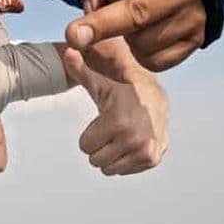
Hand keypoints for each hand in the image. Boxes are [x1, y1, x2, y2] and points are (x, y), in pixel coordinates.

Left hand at [62, 41, 168, 175]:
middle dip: (98, 146)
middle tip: (109, 130)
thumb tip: (67, 51)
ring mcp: (144, 152)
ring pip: (108, 169)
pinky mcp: (152, 160)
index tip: (100, 122)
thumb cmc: (122, 92)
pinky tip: (129, 143)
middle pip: (94, 160)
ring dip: (109, 155)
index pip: (84, 146)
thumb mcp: (100, 83)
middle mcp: (133, 139)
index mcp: (117, 122)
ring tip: (119, 136)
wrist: (157, 100)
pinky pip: (124, 171)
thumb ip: (80, 70)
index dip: (89, 134)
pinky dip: (123, 161)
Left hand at [65, 0, 204, 70]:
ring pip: (143, 41)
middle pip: (135, 14)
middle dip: (101, 27)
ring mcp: (193, 17)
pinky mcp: (194, 41)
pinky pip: (156, 61)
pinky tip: (144, 38)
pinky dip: (140, 55)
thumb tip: (90, 12)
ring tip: (132, 24)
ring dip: (126, 40)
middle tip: (74, 37)